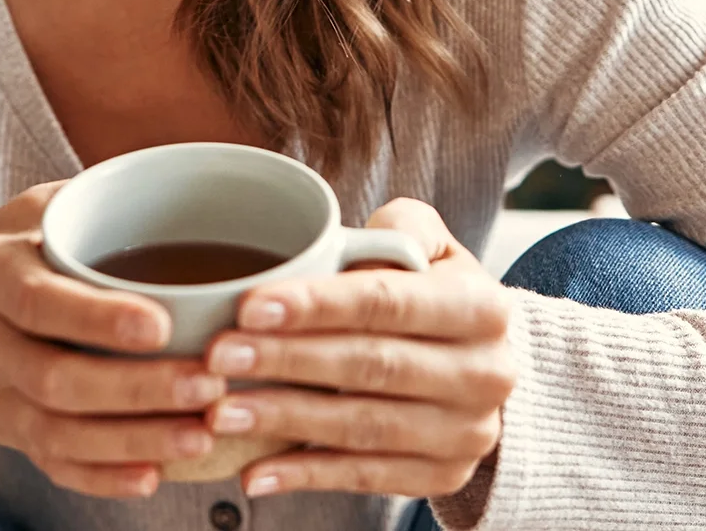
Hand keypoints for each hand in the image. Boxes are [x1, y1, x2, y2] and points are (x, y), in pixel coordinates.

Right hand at [0, 183, 226, 498]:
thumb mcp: (20, 215)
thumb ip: (87, 200)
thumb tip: (181, 170)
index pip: (41, 302)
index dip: (99, 319)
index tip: (161, 325)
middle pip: (58, 381)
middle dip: (136, 390)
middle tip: (209, 384)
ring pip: (60, 434)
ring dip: (133, 442)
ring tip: (201, 435)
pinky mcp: (9, 437)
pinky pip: (53, 467)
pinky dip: (101, 480)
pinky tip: (154, 478)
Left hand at [206, 198, 516, 499]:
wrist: (483, 369)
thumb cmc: (434, 298)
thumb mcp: (433, 248)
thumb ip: (399, 228)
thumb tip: (347, 241)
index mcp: (483, 307)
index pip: (389, 302)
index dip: (318, 305)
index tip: (250, 306)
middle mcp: (486, 374)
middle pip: (371, 366)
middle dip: (288, 360)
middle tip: (219, 355)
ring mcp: (467, 433)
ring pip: (364, 427)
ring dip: (285, 420)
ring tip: (221, 411)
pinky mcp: (443, 477)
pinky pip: (365, 478)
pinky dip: (305, 476)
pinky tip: (253, 471)